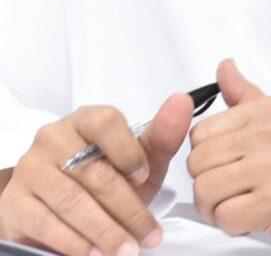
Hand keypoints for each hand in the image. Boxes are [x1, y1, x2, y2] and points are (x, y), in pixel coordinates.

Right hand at [0, 91, 193, 255]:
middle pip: (94, 171)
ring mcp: (31, 169)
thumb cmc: (108, 179)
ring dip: (105, 231)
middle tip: (149, 236)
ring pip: (72, 200)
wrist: (64, 212)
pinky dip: (75, 243)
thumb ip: (162, 135)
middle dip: (127, 209)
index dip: (128, 151)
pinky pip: (47, 223)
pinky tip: (95, 254)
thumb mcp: (140, 160)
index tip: (145, 178)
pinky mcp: (15, 202)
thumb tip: (182, 102)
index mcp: (85, 119)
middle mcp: (54, 138)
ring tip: (128, 250)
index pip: (105, 122)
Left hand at [187, 58, 270, 255]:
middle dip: (208, 185)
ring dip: (216, 209)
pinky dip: (233, 226)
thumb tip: (224, 67)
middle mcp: (268, 134)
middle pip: (198, 163)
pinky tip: (252, 219)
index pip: (200, 134)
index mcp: (264, 112)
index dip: (207, 157)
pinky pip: (225, 218)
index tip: (225, 166)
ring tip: (239, 205)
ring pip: (206, 191)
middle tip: (231, 192)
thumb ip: (245, 95)